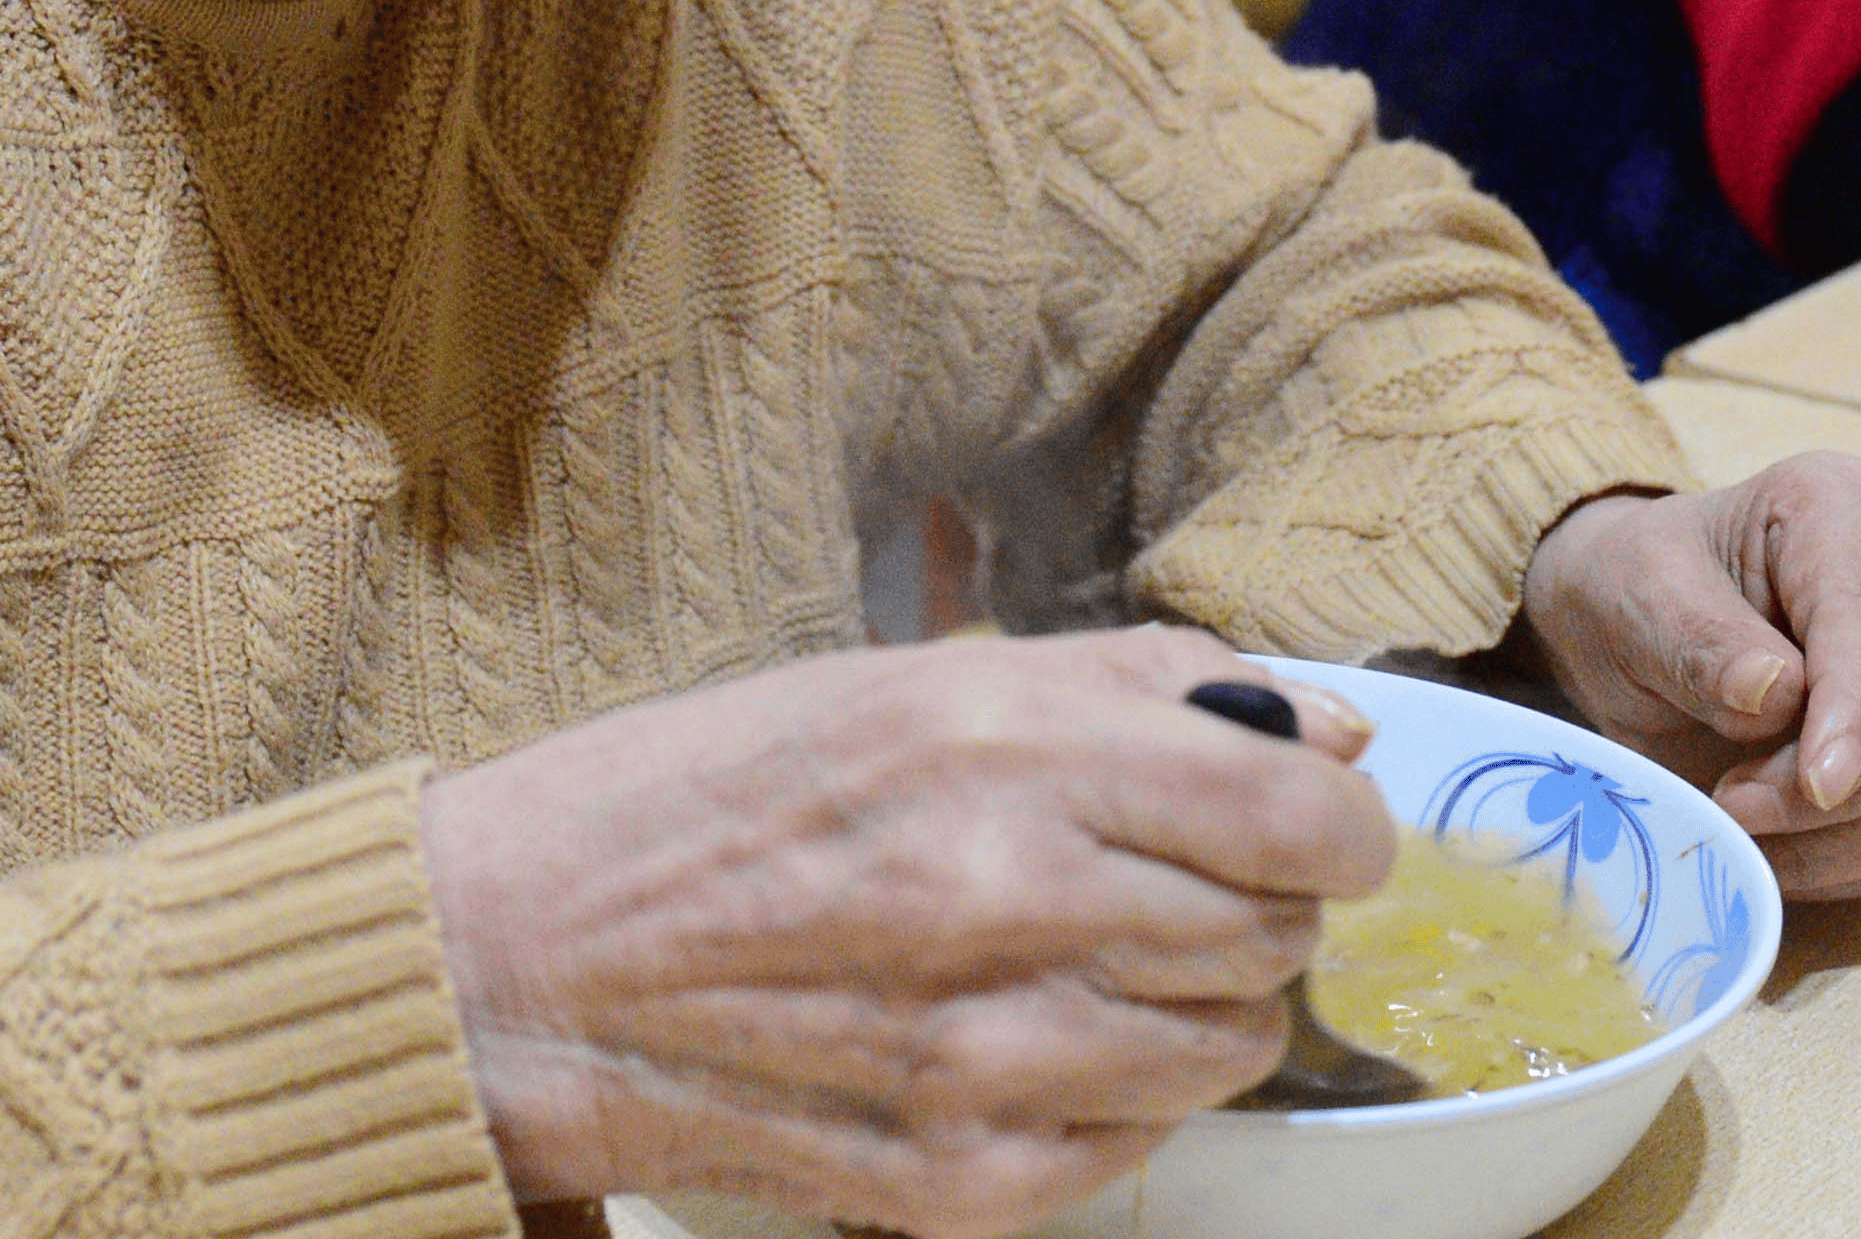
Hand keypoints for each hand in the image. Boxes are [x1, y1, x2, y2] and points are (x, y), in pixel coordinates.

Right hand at [418, 627, 1394, 1234]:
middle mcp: (1009, 901)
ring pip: (1231, 1045)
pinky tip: (1026, 1039)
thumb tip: (1319, 732)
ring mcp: (987, 1058)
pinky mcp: (961, 1178)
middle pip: (1277, 931)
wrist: (524, 964)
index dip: (1336, 824)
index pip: (1294, 812)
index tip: (1312, 824)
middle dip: (1260, 901)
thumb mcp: (911, 681)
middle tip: (1173, 881)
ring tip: (1094, 960)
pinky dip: (1119, 1094)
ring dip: (1198, 1001)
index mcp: (1000, 750)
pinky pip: (1142, 1140)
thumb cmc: (710, 800)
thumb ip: (1136, 691)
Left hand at [1514, 456, 1860, 900]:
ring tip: (1742, 831)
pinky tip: (1776, 856)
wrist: (1639, 623)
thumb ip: (1698, 639)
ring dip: (1852, 837)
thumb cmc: (1637, 588)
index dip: (1856, 712)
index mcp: (1846, 507)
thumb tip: (1779, 695)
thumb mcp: (1634, 593)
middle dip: (1857, 785)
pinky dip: (1855, 863)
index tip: (1816, 786)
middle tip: (1743, 810)